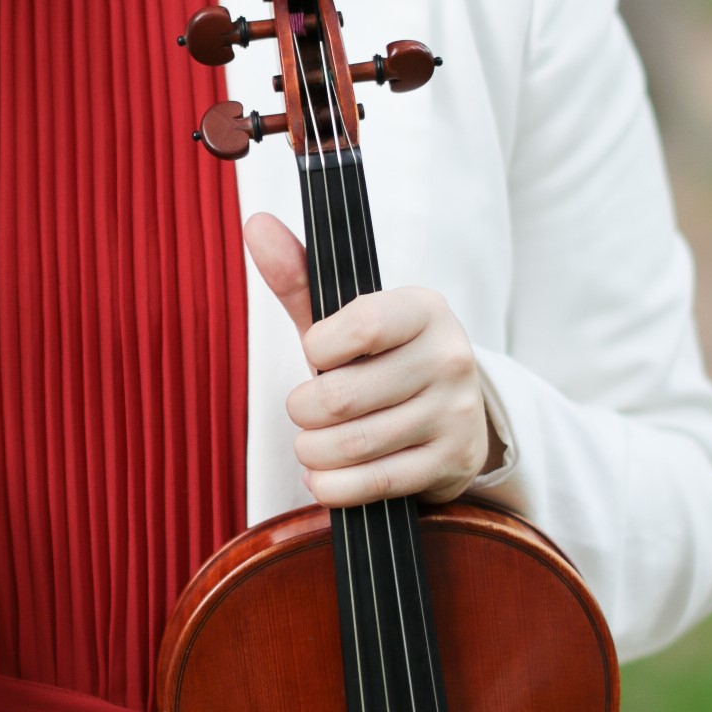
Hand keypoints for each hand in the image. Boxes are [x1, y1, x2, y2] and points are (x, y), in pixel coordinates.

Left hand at [245, 212, 500, 507]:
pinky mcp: (451, 462)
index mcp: (424, 308)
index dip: (318, 349)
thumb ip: (298, 276)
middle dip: (303, 411)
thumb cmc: (381, 360)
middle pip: (341, 397)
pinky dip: (334, 486)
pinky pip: (374, 484)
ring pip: (353, 445)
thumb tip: (255, 225)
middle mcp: (449, 357)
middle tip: (304, 410)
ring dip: (313, 451)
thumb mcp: (343, 319)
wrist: (450, 415)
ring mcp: (455, 412)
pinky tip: (325, 477)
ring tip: (312, 444)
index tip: (317, 353)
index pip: (357, 326)